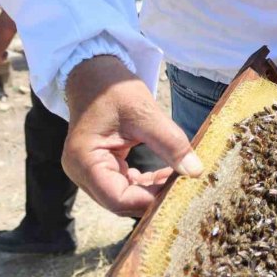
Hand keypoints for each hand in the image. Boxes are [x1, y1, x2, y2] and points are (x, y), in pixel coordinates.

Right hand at [63, 55, 202, 216]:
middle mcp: (81, 172)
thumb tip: (195, 171)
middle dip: (154, 198)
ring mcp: (89, 172)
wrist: (95, 74)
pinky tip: (169, 173)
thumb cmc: (113, 89)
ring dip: (153, 191)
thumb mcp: (145, 112)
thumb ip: (170, 143)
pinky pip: (126, 185)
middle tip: (185, 187)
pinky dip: (147, 183)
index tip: (179, 190)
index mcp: (84, 160)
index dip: (150, 200)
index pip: (118, 198)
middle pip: (121, 202)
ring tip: (180, 178)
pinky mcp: (101, 167)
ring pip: (125, 197)